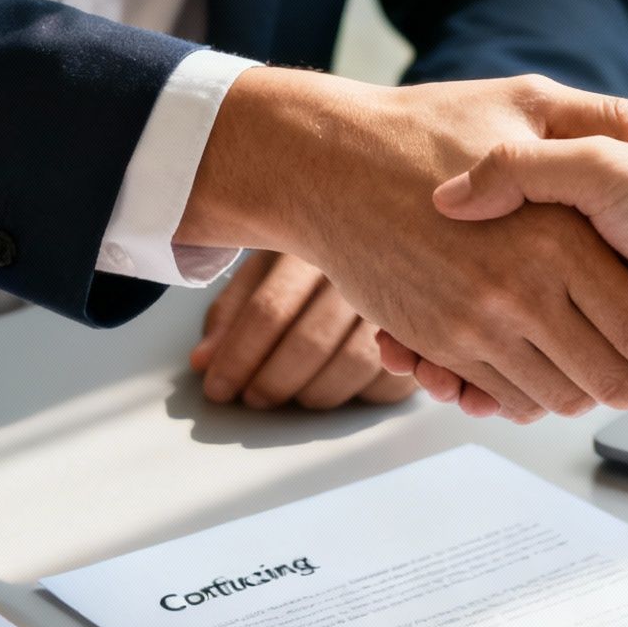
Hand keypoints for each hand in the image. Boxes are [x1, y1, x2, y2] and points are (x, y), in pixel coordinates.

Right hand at [176, 70, 627, 421]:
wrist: (325, 160)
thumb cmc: (427, 123)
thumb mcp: (527, 100)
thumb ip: (609, 120)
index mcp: (557, 236)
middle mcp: (518, 290)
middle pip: (603, 380)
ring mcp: (474, 323)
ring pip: (553, 397)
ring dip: (578, 395)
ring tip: (595, 371)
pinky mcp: (437, 341)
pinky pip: (498, 395)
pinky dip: (523, 396)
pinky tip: (537, 369)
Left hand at [189, 251, 414, 408]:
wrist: (397, 228)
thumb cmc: (324, 253)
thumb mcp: (271, 266)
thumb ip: (234, 312)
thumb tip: (203, 361)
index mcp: (315, 243)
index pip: (269, 309)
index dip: (237, 357)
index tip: (217, 387)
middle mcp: (362, 268)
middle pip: (310, 341)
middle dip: (272, 381)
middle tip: (251, 398)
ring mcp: (398, 301)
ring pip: (351, 363)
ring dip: (311, 393)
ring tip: (290, 396)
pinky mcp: (424, 336)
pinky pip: (387, 378)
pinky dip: (357, 393)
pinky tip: (335, 386)